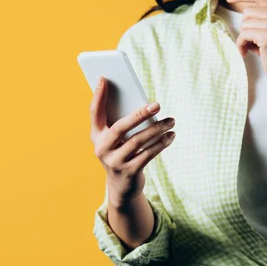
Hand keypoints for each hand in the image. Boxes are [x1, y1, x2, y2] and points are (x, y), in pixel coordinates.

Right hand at [89, 76, 175, 205]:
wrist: (121, 187)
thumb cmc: (121, 153)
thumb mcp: (116, 138)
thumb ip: (123, 121)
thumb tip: (144, 104)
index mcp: (96, 135)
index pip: (94, 112)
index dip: (98, 96)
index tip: (104, 78)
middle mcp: (101, 148)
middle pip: (121, 127)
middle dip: (140, 114)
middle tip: (157, 104)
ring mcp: (114, 162)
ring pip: (137, 141)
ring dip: (157, 129)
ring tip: (172, 121)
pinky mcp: (128, 172)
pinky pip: (147, 155)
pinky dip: (161, 144)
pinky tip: (171, 136)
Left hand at [225, 0, 266, 88]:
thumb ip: (265, 18)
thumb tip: (245, 10)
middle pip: (248, 11)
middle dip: (245, 27)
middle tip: (253, 43)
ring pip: (245, 23)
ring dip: (244, 38)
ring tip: (253, 48)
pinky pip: (244, 34)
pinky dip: (241, 44)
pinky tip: (247, 53)